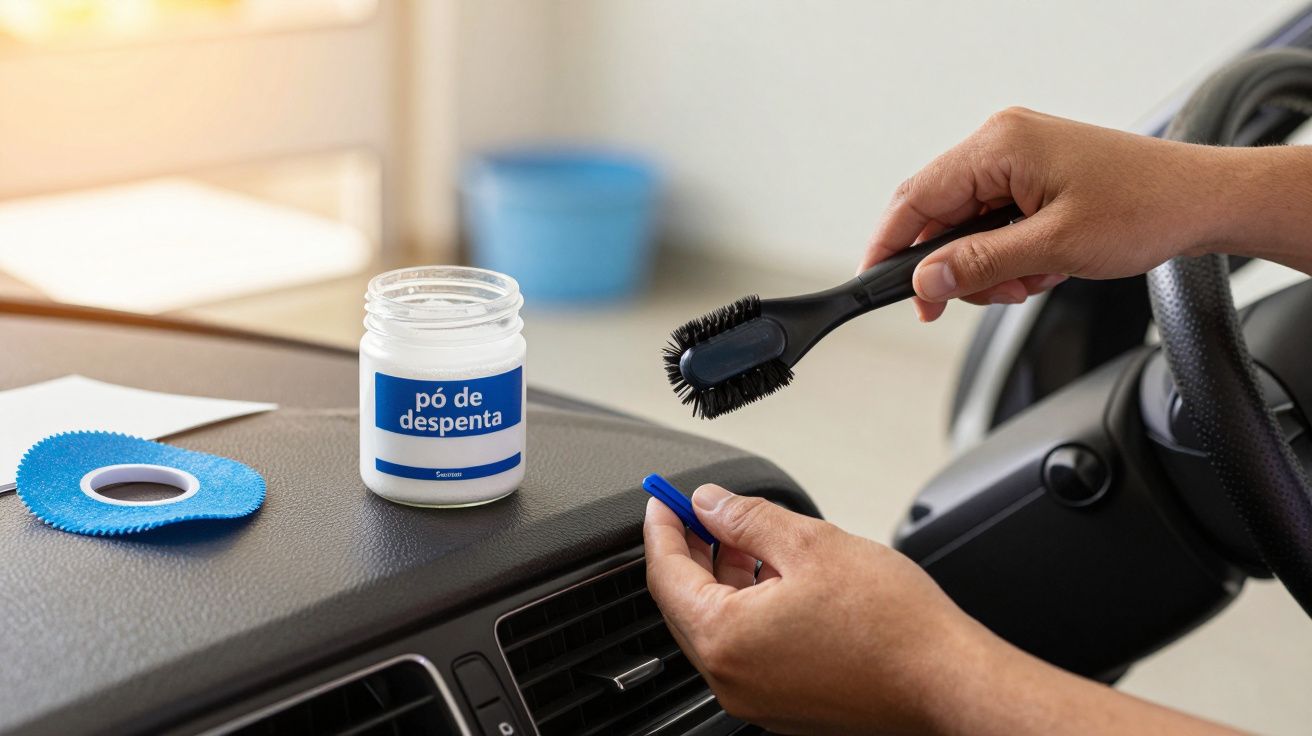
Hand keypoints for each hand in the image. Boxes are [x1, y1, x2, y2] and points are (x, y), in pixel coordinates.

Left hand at [643, 485, 994, 733]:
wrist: (947, 680)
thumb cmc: (892, 624)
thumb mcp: (810, 544)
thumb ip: (746, 518)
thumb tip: (709, 504)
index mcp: (725, 639)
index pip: (665, 575)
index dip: (662, 527)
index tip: (663, 498)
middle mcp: (731, 679)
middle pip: (684, 604)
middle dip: (689, 552)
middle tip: (700, 511)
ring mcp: (756, 698)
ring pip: (716, 627)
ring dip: (720, 579)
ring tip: (744, 538)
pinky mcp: (783, 705)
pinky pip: (744, 650)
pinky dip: (745, 610)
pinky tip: (773, 578)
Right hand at [860, 107, 1231, 321]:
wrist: (1204, 200)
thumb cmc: (1145, 208)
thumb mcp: (1053, 248)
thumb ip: (980, 264)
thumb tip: (926, 278)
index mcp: (1000, 145)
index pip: (917, 196)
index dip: (890, 245)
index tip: (875, 284)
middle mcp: (1003, 142)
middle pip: (937, 212)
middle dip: (948, 264)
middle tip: (960, 301)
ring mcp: (1018, 157)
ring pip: (965, 224)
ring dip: (985, 265)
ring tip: (1026, 282)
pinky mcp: (1034, 175)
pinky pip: (993, 220)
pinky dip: (1005, 253)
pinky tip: (1038, 268)